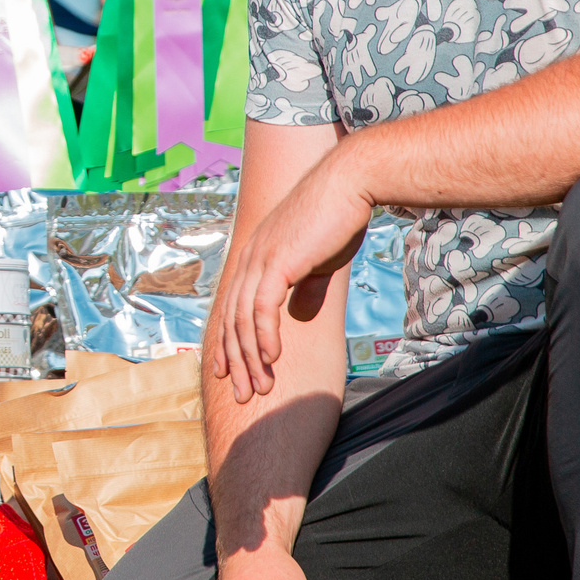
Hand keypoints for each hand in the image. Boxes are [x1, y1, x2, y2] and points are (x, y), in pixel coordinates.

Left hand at [210, 146, 371, 403]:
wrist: (350, 184)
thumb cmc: (338, 218)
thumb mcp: (319, 260)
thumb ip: (306, 287)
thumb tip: (300, 313)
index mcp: (254, 257)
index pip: (232, 309)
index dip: (229, 344)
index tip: (230, 373)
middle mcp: (248, 258)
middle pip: (231, 320)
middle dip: (236, 362)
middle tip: (242, 395)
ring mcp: (259, 259)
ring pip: (242, 320)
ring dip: (251, 358)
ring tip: (260, 387)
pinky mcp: (276, 262)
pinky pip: (261, 308)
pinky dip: (263, 336)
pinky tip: (271, 359)